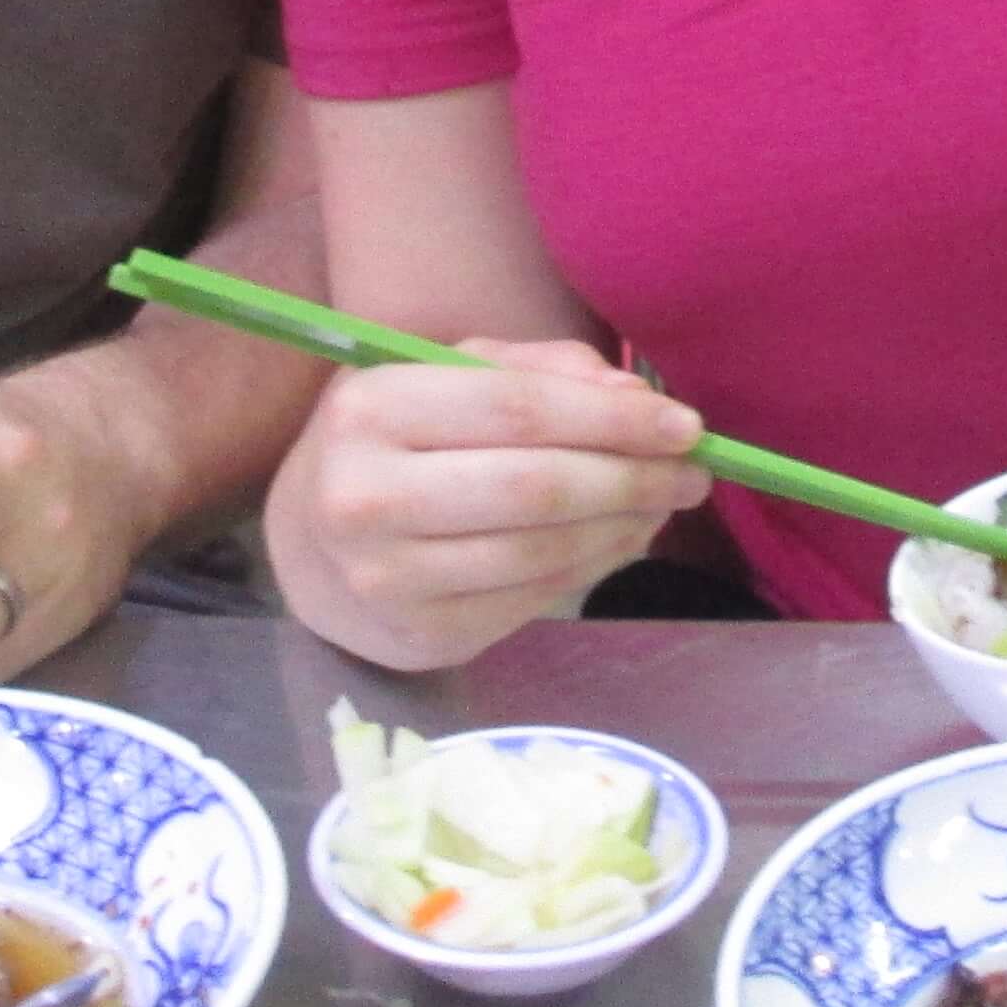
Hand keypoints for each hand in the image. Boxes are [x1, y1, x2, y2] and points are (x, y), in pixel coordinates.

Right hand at [260, 339, 706, 669]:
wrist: (314, 546)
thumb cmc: (397, 442)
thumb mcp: (451, 378)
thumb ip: (544, 371)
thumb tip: (636, 399)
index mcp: (374, 407)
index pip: (519, 409)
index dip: (615, 420)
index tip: (685, 426)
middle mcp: (367, 496)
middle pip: (538, 487)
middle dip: (634, 479)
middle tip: (693, 475)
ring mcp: (388, 577)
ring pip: (543, 552)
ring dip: (624, 529)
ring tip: (661, 506)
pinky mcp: (419, 635)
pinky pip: (532, 599)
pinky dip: (592, 569)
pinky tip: (618, 542)